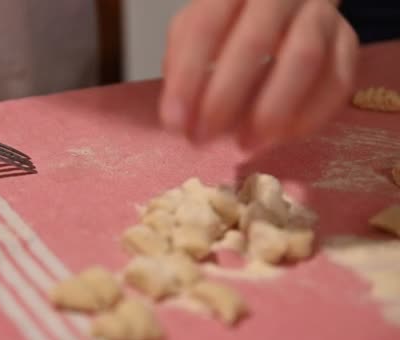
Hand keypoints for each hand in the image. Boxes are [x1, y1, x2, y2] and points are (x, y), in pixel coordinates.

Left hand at [160, 0, 357, 148]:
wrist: (283, 4)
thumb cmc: (229, 23)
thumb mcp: (195, 31)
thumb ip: (183, 68)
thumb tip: (178, 121)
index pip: (205, 26)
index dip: (187, 78)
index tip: (174, 124)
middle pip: (256, 39)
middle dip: (225, 97)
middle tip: (204, 139)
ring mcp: (318, 13)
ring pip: (305, 58)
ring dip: (273, 110)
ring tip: (246, 144)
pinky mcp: (346, 41)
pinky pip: (337, 81)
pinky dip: (309, 117)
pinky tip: (280, 137)